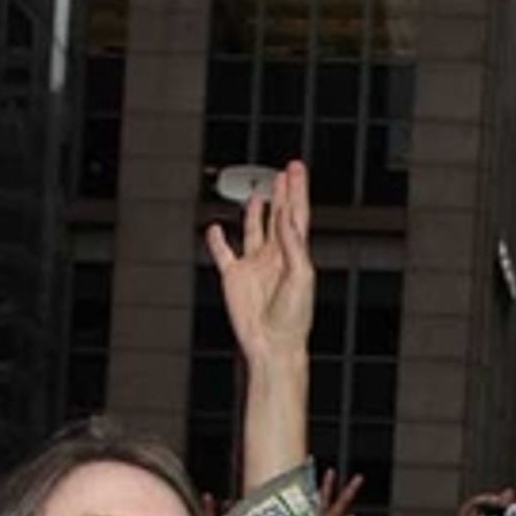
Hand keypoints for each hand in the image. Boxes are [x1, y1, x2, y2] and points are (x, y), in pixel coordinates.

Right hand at [206, 160, 313, 365]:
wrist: (273, 345)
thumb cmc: (293, 319)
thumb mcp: (300, 276)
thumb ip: (292, 244)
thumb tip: (285, 216)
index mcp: (294, 255)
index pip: (297, 215)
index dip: (297, 191)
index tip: (296, 169)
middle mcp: (275, 257)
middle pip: (279, 216)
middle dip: (282, 194)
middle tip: (285, 172)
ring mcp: (254, 266)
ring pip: (254, 230)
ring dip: (256, 213)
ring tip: (259, 194)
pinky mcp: (235, 277)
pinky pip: (223, 253)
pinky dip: (217, 241)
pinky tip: (215, 229)